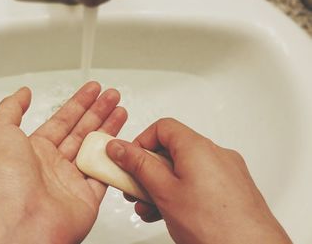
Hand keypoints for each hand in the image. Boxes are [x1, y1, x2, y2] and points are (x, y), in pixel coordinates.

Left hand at [0, 82, 126, 243]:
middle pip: (81, 132)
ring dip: (109, 130)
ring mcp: (70, 183)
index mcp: (34, 150)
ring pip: (95, 151)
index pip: (62, 121)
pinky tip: (123, 145)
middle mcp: (52, 166)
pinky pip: (105, 178)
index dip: (79, 103)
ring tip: (121, 111)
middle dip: (99, 112)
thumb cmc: (5, 177)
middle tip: (112, 96)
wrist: (19, 217)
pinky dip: (115, 163)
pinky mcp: (86, 200)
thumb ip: (11, 108)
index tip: (93, 90)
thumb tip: (23, 93)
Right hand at [106, 118, 290, 243]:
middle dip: (148, 170)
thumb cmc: (216, 227)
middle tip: (135, 188)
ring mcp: (227, 172)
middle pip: (172, 150)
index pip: (162, 128)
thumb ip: (139, 166)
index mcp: (198, 147)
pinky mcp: (233, 190)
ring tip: (151, 207)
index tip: (127, 161)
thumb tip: (121, 148)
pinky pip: (200, 183)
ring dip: (162, 186)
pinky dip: (181, 193)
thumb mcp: (164, 192)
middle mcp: (216, 154)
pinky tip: (171, 213)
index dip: (140, 143)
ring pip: (184, 170)